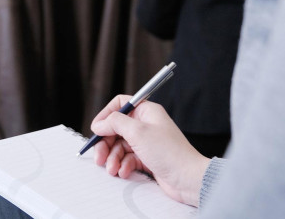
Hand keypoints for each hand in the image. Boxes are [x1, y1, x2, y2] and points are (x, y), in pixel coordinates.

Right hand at [90, 95, 210, 206]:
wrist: (188, 179)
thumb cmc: (169, 152)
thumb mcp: (137, 132)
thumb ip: (114, 123)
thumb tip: (99, 124)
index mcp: (146, 111)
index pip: (120, 105)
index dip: (106, 115)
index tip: (96, 128)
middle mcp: (146, 125)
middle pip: (116, 128)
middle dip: (106, 143)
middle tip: (99, 155)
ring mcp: (146, 142)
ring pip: (119, 145)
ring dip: (113, 157)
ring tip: (112, 168)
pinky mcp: (146, 158)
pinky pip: (127, 158)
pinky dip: (122, 165)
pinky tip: (124, 171)